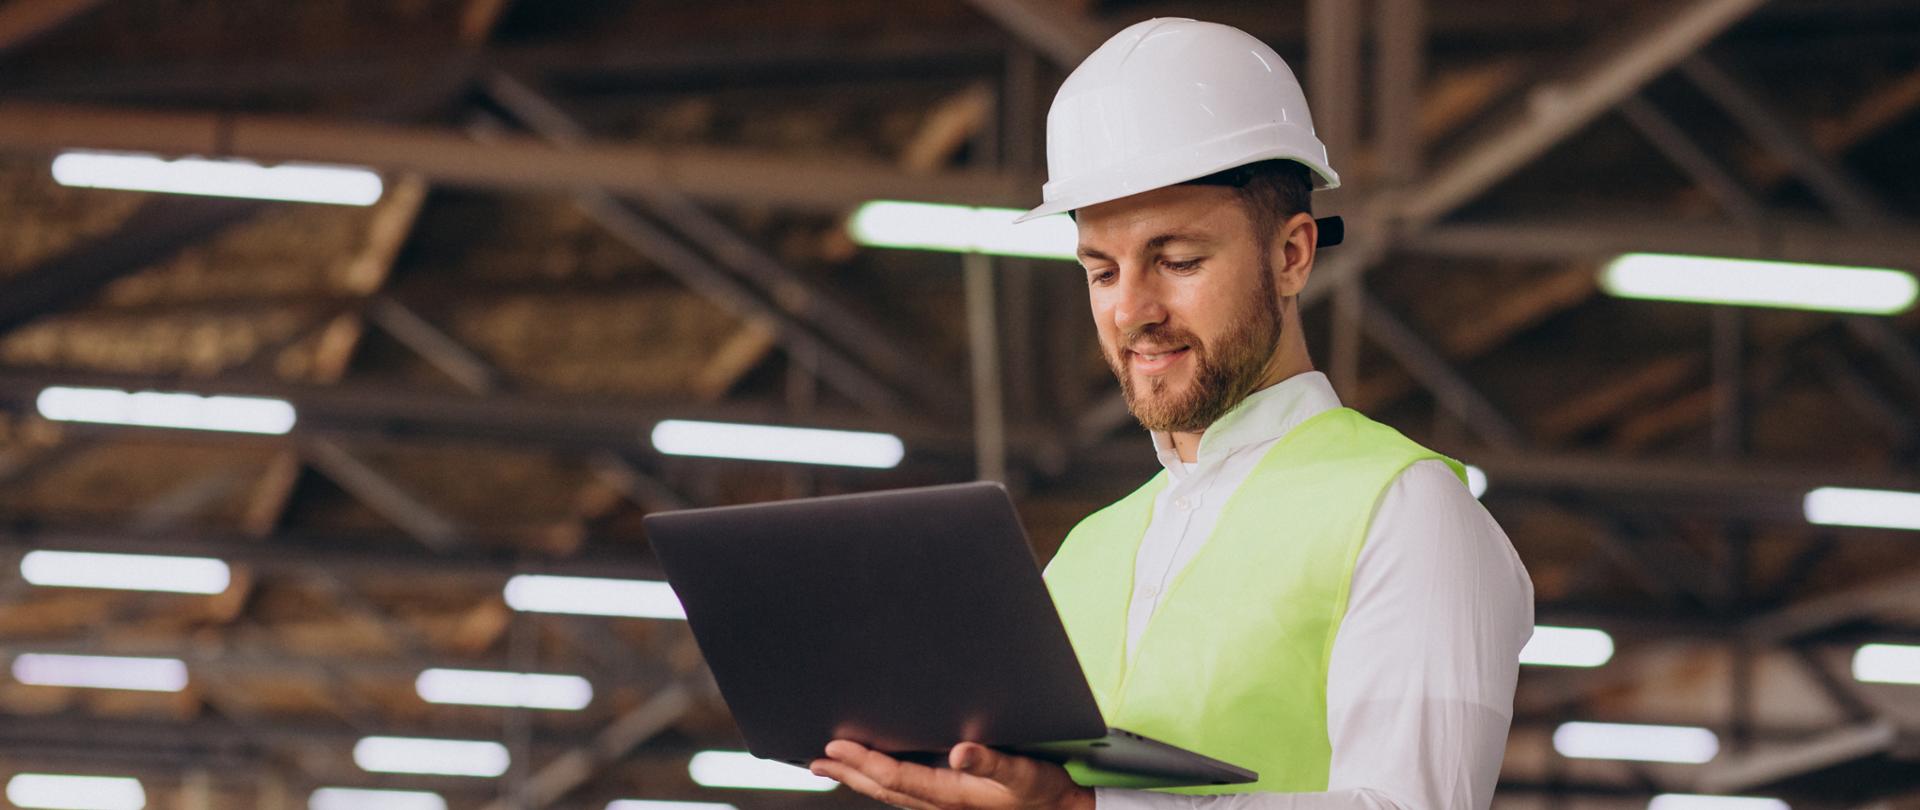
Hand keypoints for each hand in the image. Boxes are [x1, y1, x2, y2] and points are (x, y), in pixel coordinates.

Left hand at [810, 739, 1094, 809]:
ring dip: (859, 779)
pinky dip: (881, 783)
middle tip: (815, 758)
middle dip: (848, 772)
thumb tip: (959, 752)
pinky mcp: (951, 803)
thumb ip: (992, 762)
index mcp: (953, 795)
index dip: (864, 761)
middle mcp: (942, 804)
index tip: (837, 745)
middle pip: (883, 788)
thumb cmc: (1044, 792)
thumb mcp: (1023, 773)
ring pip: (890, 794)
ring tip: (832, 765)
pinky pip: (905, 794)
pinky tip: (875, 775)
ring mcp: (944, 807)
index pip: (897, 777)